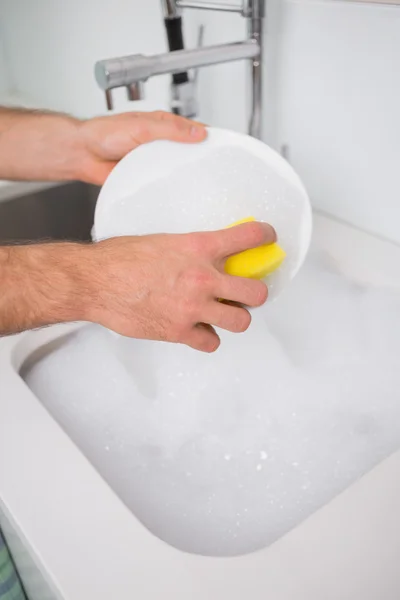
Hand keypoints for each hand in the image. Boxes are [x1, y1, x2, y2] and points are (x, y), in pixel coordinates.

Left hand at [77, 111, 206, 184]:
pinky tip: (180, 193)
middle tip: (219, 169)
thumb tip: (198, 133)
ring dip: (188, 176)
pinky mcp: (147, 177)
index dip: (212, 137)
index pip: (195, 129)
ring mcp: (155, 161)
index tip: (226, 146)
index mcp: (164, 125)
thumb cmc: (104, 133)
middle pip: (190, 152)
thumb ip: (170, 130)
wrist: (83, 154)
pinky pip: (164, 183)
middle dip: (204, 160)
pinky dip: (172, 188)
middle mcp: (162, 143)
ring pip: (178, 169)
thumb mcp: (142, 127)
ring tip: (203, 184)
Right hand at [88, 221, 275, 351]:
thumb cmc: (120, 258)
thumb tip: (201, 254)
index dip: (264, 236)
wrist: (95, 282)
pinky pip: (211, 343)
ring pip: (240, 321)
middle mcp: (203, 277)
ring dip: (234, 318)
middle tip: (247, 292)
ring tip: (223, 314)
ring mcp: (193, 308)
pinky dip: (207, 338)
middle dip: (256, 293)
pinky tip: (198, 330)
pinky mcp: (179, 332)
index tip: (268, 237)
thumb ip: (188, 249)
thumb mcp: (161, 240)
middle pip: (256, 292)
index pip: (247, 236)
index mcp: (198, 247)